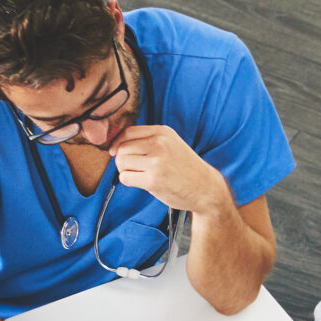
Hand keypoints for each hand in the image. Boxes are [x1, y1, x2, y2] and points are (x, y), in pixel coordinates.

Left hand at [110, 125, 229, 217]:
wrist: (205, 188)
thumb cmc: (185, 167)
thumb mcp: (171, 144)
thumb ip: (149, 140)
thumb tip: (117, 145)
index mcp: (163, 132)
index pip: (128, 132)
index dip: (118, 143)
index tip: (116, 152)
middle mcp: (159, 144)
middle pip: (122, 148)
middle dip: (122, 159)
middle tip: (132, 168)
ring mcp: (157, 162)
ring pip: (122, 162)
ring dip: (125, 170)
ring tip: (139, 175)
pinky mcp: (154, 180)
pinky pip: (125, 178)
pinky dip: (128, 181)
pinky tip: (142, 182)